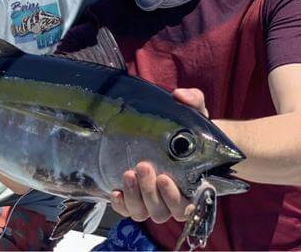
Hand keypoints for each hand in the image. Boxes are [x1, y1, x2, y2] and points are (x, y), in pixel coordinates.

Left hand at [110, 88, 208, 222]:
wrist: (168, 132)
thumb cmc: (185, 126)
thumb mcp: (193, 110)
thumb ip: (193, 100)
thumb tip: (180, 95)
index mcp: (191, 184)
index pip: (188, 206)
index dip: (175, 198)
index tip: (164, 177)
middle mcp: (171, 197)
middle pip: (163, 211)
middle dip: (150, 191)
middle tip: (142, 166)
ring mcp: (150, 199)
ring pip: (144, 212)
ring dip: (135, 196)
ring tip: (127, 173)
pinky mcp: (133, 197)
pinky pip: (127, 210)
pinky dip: (121, 205)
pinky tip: (115, 191)